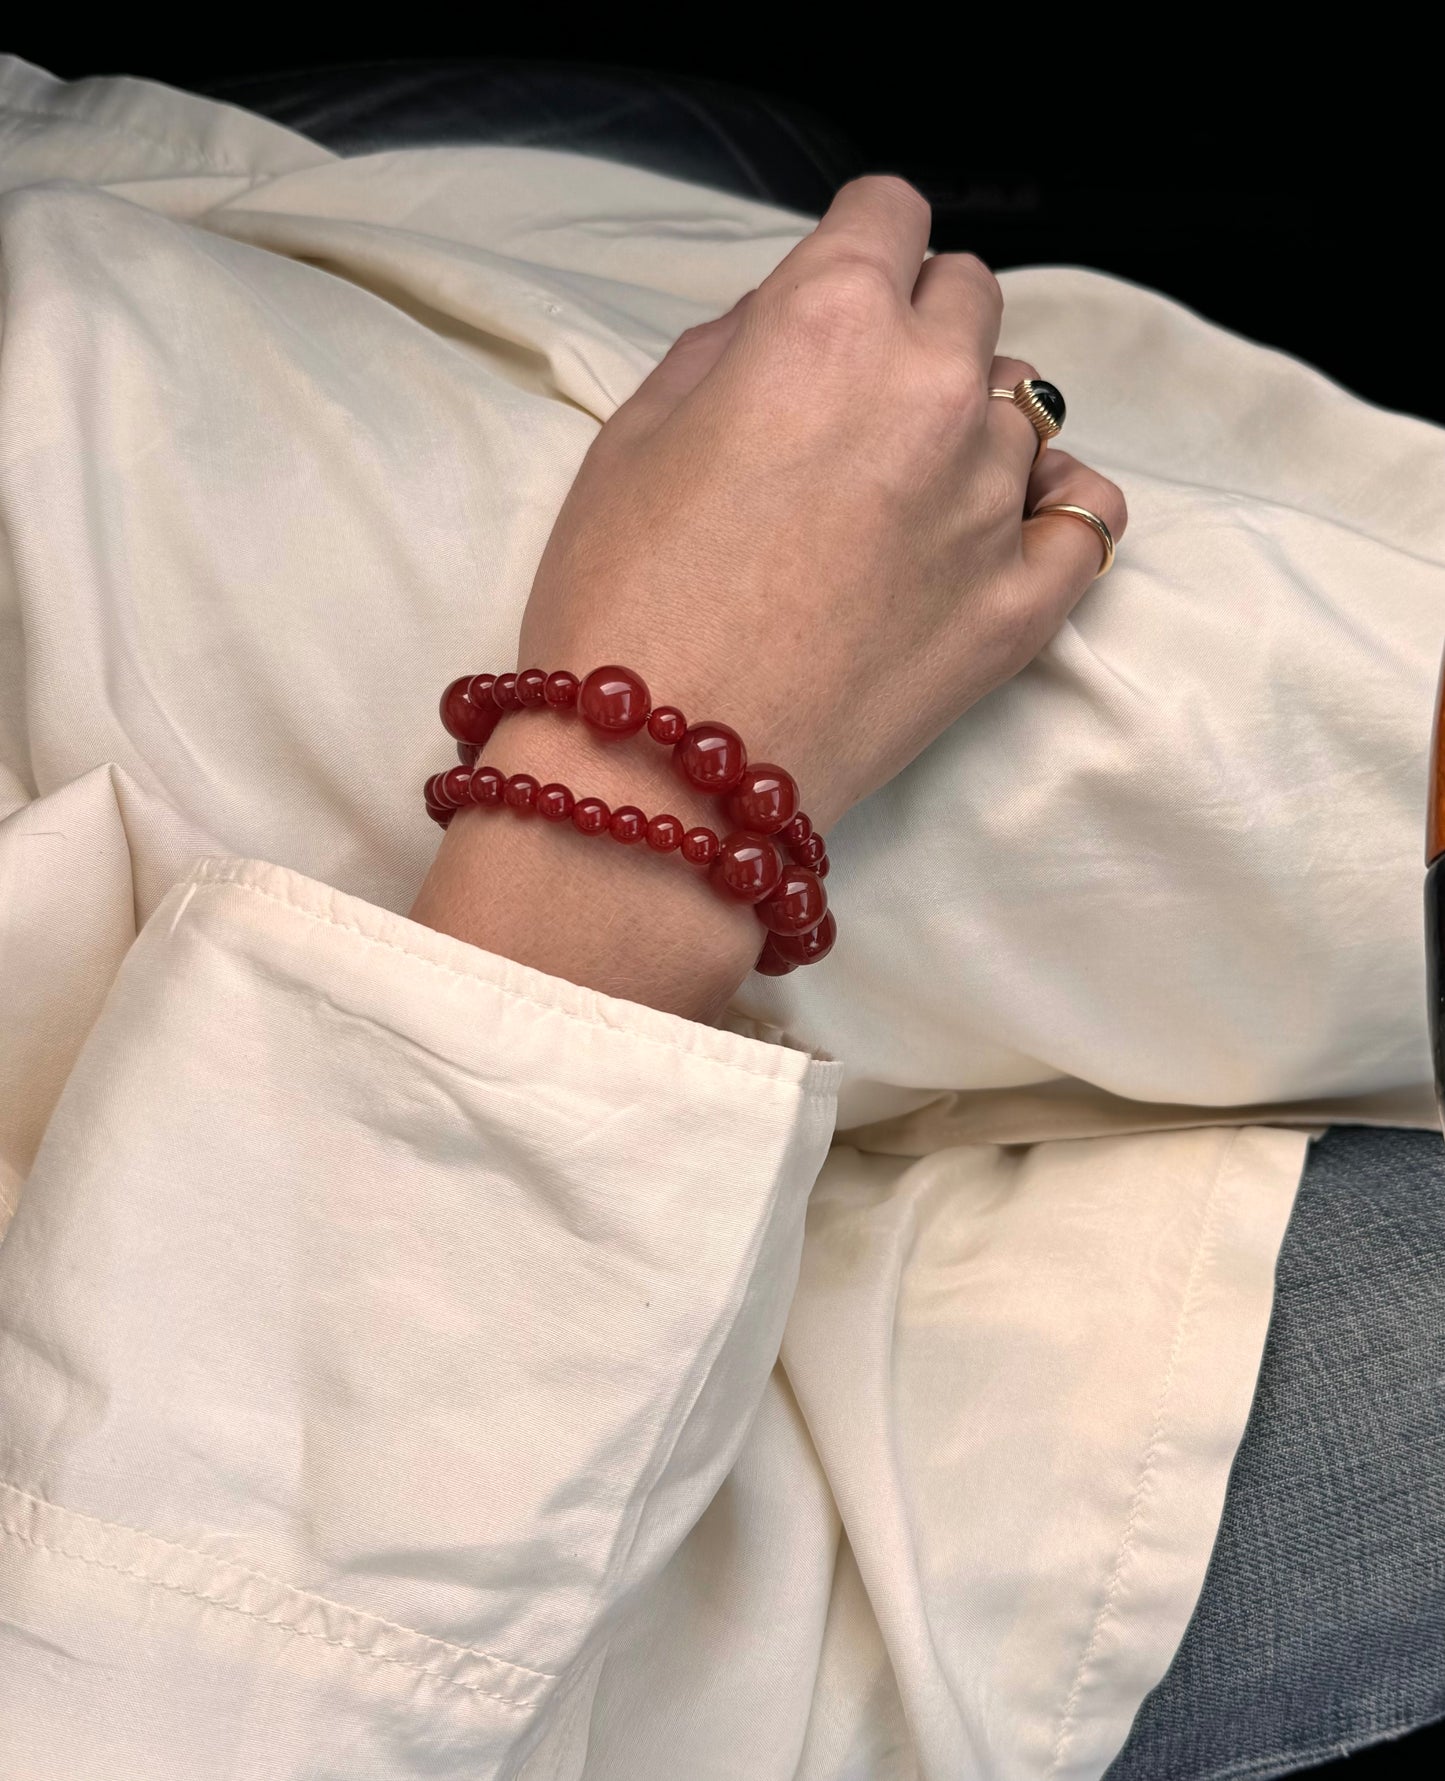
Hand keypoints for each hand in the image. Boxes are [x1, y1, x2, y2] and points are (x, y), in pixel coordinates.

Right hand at [518, 175, 1125, 830]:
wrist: (662, 774)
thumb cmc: (622, 601)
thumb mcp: (632, 432)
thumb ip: (728, 344)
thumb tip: (783, 325)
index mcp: (831, 325)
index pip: (890, 213)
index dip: (857, 245)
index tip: (839, 289)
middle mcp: (933, 391)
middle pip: (970, 295)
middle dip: (917, 323)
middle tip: (855, 399)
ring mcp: (992, 502)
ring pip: (1022, 405)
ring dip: (968, 422)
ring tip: (900, 493)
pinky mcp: (1022, 603)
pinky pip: (1086, 515)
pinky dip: (1051, 506)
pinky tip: (1004, 524)